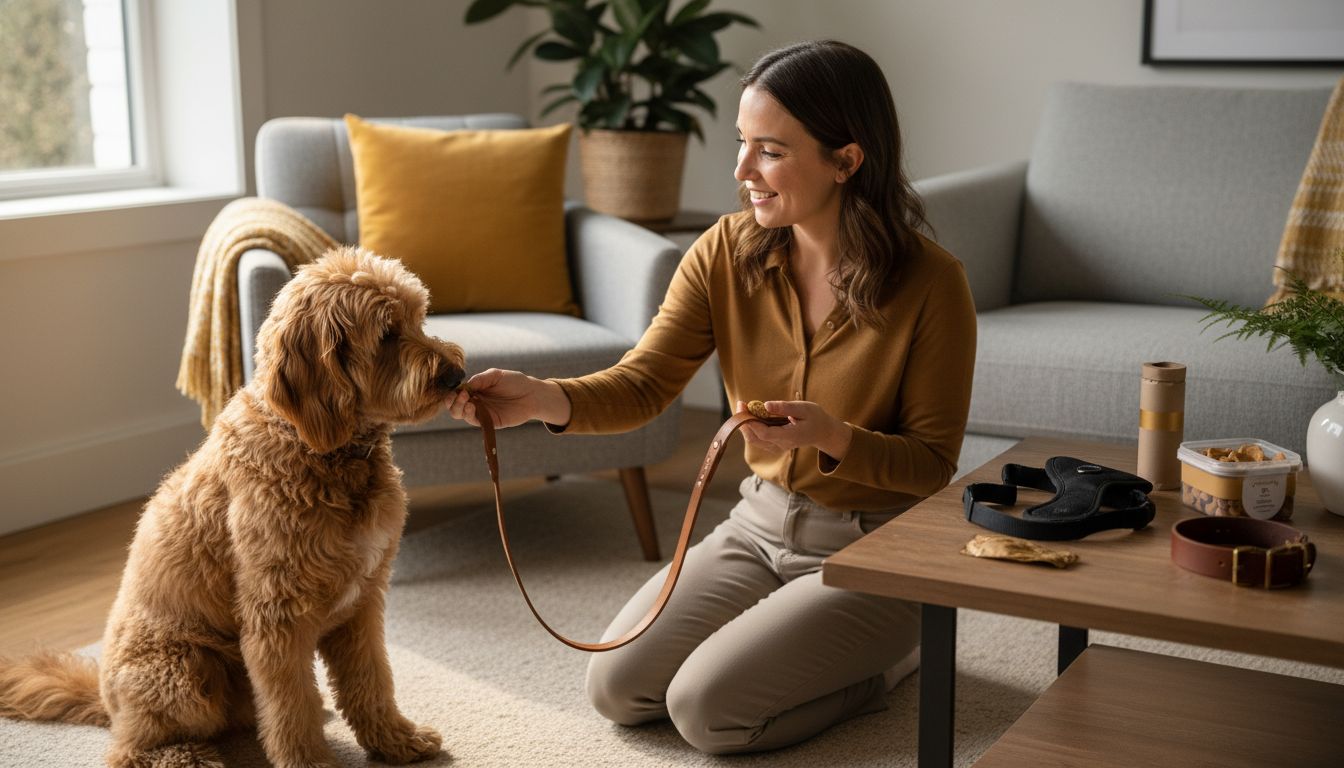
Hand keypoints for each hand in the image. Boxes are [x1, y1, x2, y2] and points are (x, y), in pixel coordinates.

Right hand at [446, 368, 570, 428]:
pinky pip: (474, 421)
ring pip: (460, 414)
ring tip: (466, 401)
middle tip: (458, 396)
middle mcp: (475, 401)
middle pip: (454, 405)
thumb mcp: (496, 375)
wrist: (532, 395)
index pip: (456, 392)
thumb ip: (480, 379)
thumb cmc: (515, 382)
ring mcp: (481, 412)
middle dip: (451, 402)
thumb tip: (464, 386)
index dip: (452, 391)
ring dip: (458, 408)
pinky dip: (469, 415)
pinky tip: (470, 407)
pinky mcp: (489, 422)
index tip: (457, 389)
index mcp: (475, 389)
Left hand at [736, 399, 852, 460]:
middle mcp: (781, 445)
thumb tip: (765, 405)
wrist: (823, 432)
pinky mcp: (775, 445)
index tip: (744, 407)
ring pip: (754, 440)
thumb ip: (785, 408)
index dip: (751, 422)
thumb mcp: (804, 408)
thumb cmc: (815, 418)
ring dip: (745, 425)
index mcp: (790, 436)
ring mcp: (777, 447)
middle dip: (744, 422)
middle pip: (755, 438)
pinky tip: (750, 416)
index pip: (765, 433)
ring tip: (743, 408)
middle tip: (740, 404)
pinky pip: (758, 439)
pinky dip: (751, 428)